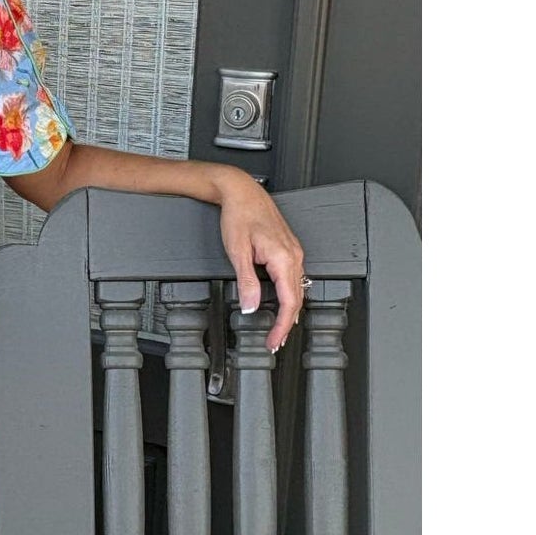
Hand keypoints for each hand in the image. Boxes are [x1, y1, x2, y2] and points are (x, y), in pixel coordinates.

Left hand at [215, 170, 307, 351]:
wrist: (242, 192)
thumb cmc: (239, 215)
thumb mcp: (238, 252)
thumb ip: (247, 282)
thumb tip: (250, 306)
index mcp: (284, 258)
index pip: (289, 302)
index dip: (282, 326)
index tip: (274, 340)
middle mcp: (294, 256)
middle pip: (297, 300)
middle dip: (287, 324)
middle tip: (275, 342)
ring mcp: (294, 252)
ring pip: (298, 290)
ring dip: (289, 312)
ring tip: (278, 329)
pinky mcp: (289, 250)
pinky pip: (295, 279)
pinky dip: (290, 296)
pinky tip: (282, 304)